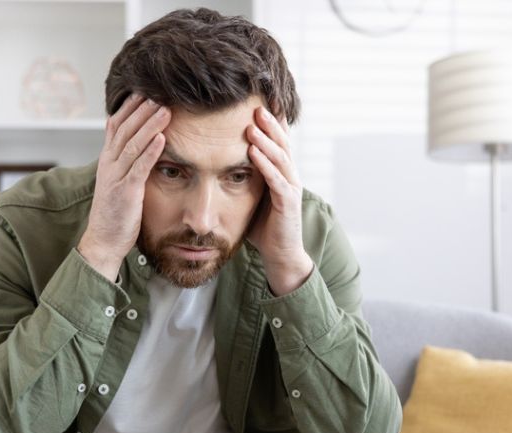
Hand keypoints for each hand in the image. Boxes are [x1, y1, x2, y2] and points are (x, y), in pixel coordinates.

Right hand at [77, 94, 170, 281]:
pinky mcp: (125, 192)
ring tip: (166, 109)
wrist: (103, 240)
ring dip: (150, 125)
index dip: (130, 107)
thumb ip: (127, 162)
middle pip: (125, 129)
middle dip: (142, 109)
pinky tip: (162, 138)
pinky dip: (150, 151)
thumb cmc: (115, 212)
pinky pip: (139, 167)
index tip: (146, 90)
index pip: (116, 125)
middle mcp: (109, 164)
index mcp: (107, 160)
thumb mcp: (118, 181)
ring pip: (132, 144)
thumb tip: (142, 143)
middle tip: (159, 92)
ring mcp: (116, 177)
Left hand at [246, 106, 312, 295]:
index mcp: (281, 172)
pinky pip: (277, 180)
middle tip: (256, 103)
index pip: (277, 140)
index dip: (271, 120)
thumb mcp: (252, 195)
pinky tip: (254, 153)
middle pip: (282, 142)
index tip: (259, 100)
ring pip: (281, 157)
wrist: (280, 255)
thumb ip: (244, 176)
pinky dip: (266, 164)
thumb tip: (219, 159)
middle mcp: (290, 176)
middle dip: (269, 122)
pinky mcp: (288, 203)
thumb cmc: (264, 226)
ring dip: (267, 139)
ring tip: (253, 123)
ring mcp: (291, 188)